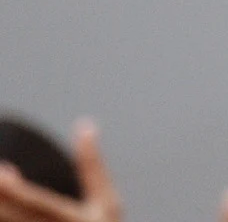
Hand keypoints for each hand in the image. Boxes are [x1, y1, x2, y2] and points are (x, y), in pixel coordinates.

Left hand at [0, 120, 120, 221]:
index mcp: (75, 221)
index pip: (40, 204)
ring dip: (0, 206)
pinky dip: (3, 214)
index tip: (2, 172)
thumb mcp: (106, 201)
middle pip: (15, 216)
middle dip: (0, 195)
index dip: (17, 190)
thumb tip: (85, 125)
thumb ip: (92, 166)